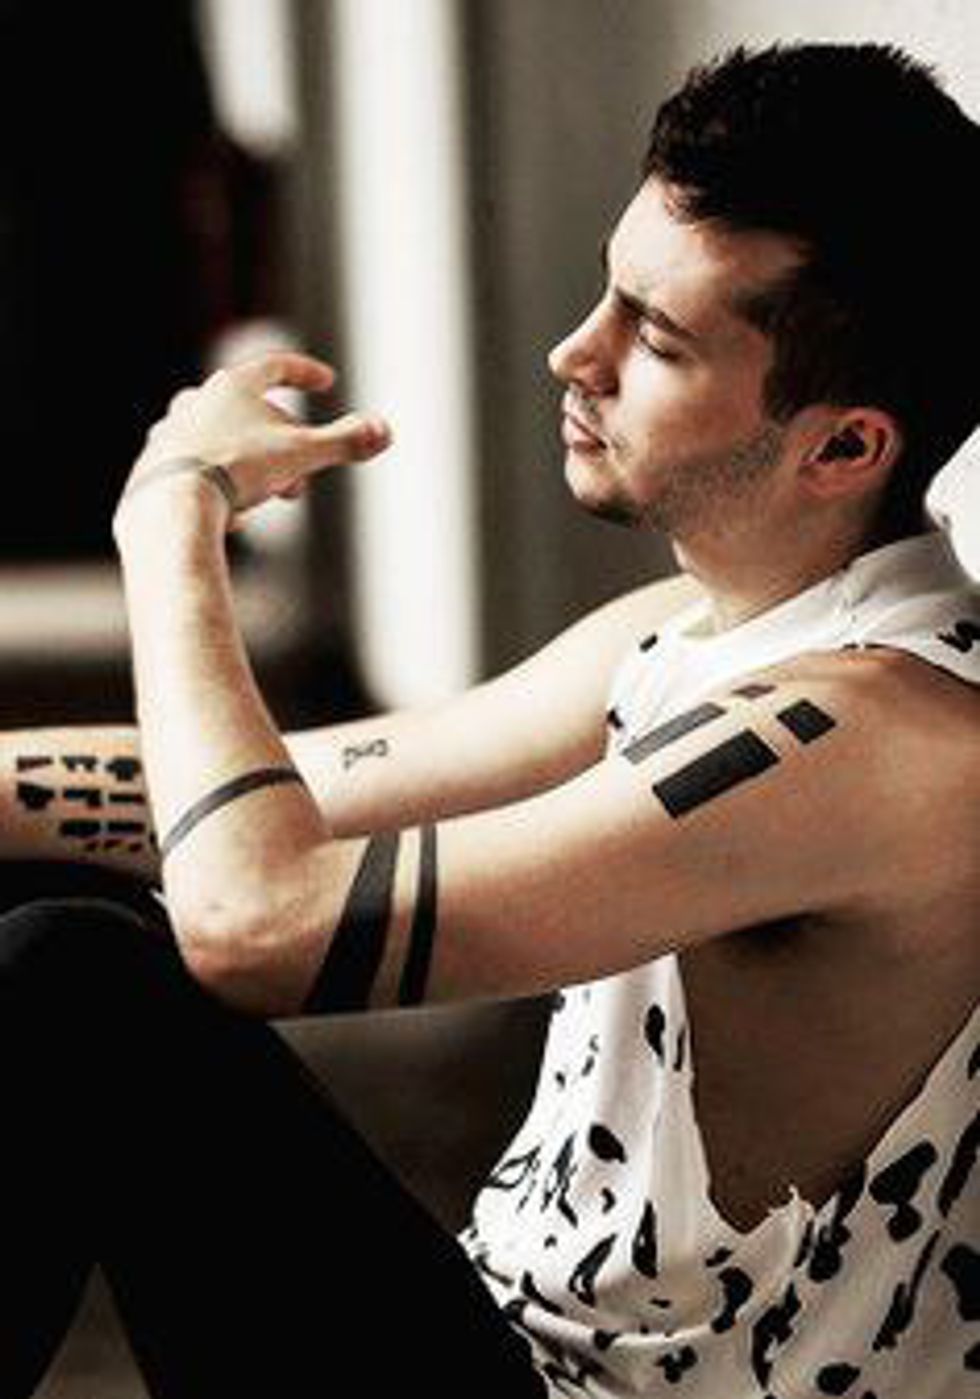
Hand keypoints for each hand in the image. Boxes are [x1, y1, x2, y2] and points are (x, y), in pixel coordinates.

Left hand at [117, 351, 390, 523]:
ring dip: (251, 467)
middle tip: (301, 480)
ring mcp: (170, 434)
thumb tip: (385, 431)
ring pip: (223, 444)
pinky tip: (229, 514)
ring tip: (264, 496)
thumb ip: (345, 442)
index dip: (306, 373)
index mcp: (231, 387)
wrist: (173, 505)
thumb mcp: (303, 454)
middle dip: (284, 445)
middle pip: (250, 414)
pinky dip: (219, 488)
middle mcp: (195, 402)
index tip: (327, 383)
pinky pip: (197, 474)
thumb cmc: (237, 470)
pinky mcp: (152, 468)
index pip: (275, 368)